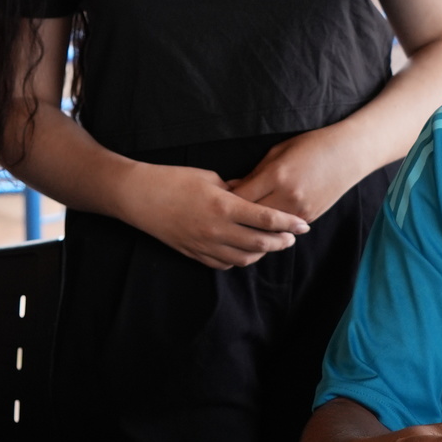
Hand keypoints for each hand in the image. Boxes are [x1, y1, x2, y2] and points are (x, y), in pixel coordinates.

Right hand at [119, 162, 308, 268]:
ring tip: (272, 244)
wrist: (138, 197)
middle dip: (281, 242)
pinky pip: (224, 263)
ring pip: (243, 258)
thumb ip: (235, 190)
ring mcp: (204, 245)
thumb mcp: (209, 177)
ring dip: (262, 253)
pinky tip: (245, 252)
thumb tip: (253, 196)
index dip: (288, 223)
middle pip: (260, 244)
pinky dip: (239, 259)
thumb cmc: (173, 179)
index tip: (303, 225)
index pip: (266, 219)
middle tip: (292, 237)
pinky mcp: (193, 253)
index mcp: (223, 206)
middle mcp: (216, 230)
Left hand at [230, 124, 366, 222]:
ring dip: (253, 228)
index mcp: (276, 175)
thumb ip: (254, 173)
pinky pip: (284, 229)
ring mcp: (300, 210)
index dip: (225, 202)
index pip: (240, 198)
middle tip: (222, 218)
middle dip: (236, 218)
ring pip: (267, 229)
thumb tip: (231, 190)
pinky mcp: (310, 217)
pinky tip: (261, 227)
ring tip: (238, 226)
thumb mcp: (278, 152)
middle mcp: (288, 196)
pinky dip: (272, 228)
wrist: (349, 153)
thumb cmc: (312, 145)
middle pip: (250, 218)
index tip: (216, 202)